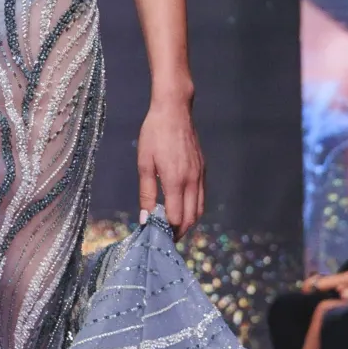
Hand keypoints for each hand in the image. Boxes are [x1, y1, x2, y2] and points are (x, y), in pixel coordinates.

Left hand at [137, 100, 204, 235]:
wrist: (174, 110)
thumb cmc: (154, 134)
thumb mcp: (144, 163)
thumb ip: (146, 193)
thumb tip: (144, 218)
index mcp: (176, 181)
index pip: (176, 218)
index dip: (167, 231)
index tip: (155, 236)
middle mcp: (192, 181)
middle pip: (191, 218)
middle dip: (180, 231)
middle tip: (166, 238)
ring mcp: (200, 175)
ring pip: (200, 209)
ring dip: (189, 222)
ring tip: (174, 227)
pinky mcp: (203, 169)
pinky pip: (201, 196)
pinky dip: (195, 208)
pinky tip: (183, 207)